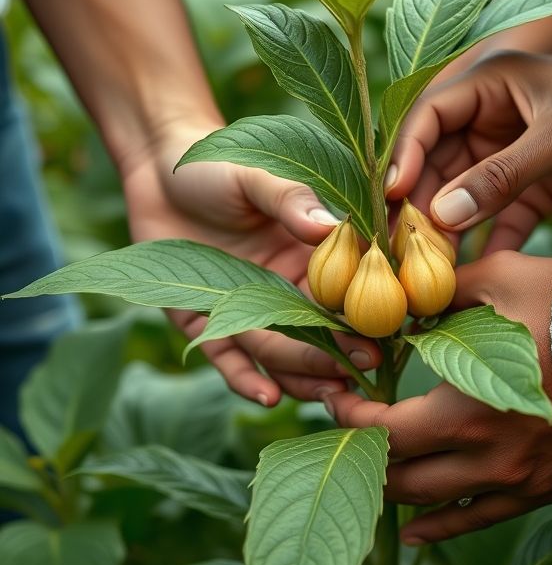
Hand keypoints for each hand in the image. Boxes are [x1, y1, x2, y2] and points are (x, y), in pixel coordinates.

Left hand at [121, 120, 379, 405]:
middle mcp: (281, 289)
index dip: (359, 314)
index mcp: (306, 257)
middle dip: (336, 352)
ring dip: (302, 375)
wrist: (158, 169)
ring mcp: (243, 310)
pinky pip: (227, 357)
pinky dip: (244, 379)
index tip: (381, 332)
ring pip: (278, 352)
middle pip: (314, 331)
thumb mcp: (255, 175)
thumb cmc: (216, 166)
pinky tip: (266, 398)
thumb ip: (291, 199)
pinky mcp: (203, 322)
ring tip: (325, 396)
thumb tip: (331, 226)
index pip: (340, 292)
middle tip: (360, 371)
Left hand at [323, 251, 551, 543]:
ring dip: (394, 489)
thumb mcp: (497, 280)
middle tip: (350, 430)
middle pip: (400, 475)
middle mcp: (486, 457)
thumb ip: (440, 294)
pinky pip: (478, 520)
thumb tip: (404, 304)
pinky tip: (413, 530)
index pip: (385, 430)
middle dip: (364, 452)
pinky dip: (439, 527)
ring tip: (370, 474)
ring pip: (432, 506)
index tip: (337, 399)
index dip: (351, 417)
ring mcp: (516, 480)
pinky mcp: (541, 489)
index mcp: (467, 407)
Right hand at [388, 46, 551, 250]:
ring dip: (451, 232)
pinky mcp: (535, 186)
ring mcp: (511, 156)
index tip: (391, 200)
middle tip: (404, 250)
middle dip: (421, 206)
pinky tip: (474, 273)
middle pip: (439, 166)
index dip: (404, 158)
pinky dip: (490, 242)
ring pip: (466, 197)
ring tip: (431, 270)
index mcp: (488, 86)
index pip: (428, 120)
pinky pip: (502, 218)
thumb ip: (503, 174)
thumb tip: (444, 216)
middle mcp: (490, 122)